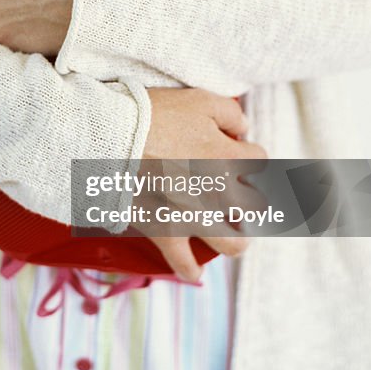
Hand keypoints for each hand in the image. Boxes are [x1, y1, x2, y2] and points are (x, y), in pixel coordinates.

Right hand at [142, 86, 266, 281]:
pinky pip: (186, 265)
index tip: (235, 150)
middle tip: (236, 193)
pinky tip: (193, 270)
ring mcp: (195, 217)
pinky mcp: (167, 233)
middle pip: (257, 206)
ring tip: (230, 234)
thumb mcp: (199, 99)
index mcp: (229, 156)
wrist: (110, 140)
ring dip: (237, 240)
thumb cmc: (153, 115)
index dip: (248, 153)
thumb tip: (243, 128)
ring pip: (235, 244)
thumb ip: (230, 112)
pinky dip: (191, 270)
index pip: (260, 160)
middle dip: (251, 198)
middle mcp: (220, 192)